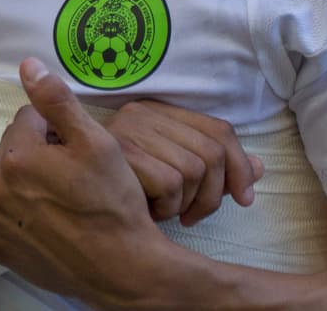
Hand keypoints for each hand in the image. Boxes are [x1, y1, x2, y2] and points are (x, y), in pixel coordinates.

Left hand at [0, 58, 171, 300]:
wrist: (122, 267)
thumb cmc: (113, 203)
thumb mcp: (96, 142)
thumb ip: (57, 101)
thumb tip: (27, 65)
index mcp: (20, 154)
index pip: (27, 119)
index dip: (53, 127)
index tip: (71, 144)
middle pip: (8, 143)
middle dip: (32, 146)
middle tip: (63, 166)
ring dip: (8, 167)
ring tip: (41, 182)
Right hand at [105, 100, 262, 224]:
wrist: (66, 194)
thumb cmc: (122, 188)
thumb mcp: (173, 172)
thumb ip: (216, 168)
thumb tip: (261, 168)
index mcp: (159, 112)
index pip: (220, 130)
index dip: (241, 167)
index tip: (243, 199)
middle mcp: (144, 114)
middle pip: (213, 153)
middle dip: (214, 195)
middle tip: (194, 214)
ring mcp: (129, 132)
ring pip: (194, 170)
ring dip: (186, 203)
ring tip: (165, 210)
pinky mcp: (118, 155)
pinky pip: (170, 183)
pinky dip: (168, 207)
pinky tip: (149, 211)